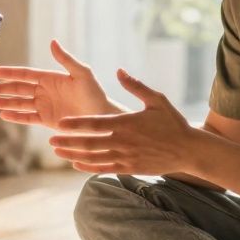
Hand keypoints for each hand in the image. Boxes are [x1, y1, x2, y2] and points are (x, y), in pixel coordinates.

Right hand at [0, 40, 119, 129]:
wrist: (102, 117)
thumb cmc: (95, 93)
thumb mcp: (82, 73)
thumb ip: (66, 59)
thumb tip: (52, 41)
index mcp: (51, 78)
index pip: (26, 75)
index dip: (10, 74)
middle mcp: (45, 91)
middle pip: (18, 89)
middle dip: (1, 88)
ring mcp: (45, 106)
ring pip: (20, 103)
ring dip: (4, 102)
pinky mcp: (47, 120)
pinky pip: (27, 117)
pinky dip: (15, 116)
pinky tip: (3, 114)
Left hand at [49, 69, 197, 174]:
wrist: (188, 150)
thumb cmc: (172, 122)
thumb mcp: (156, 100)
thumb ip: (135, 86)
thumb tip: (119, 71)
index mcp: (126, 123)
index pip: (95, 124)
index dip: (76, 124)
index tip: (60, 124)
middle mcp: (123, 141)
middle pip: (89, 143)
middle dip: (68, 141)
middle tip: (51, 140)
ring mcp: (125, 157)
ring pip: (93, 157)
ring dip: (73, 155)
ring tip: (57, 151)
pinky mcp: (129, 168)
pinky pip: (104, 168)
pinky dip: (88, 167)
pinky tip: (76, 164)